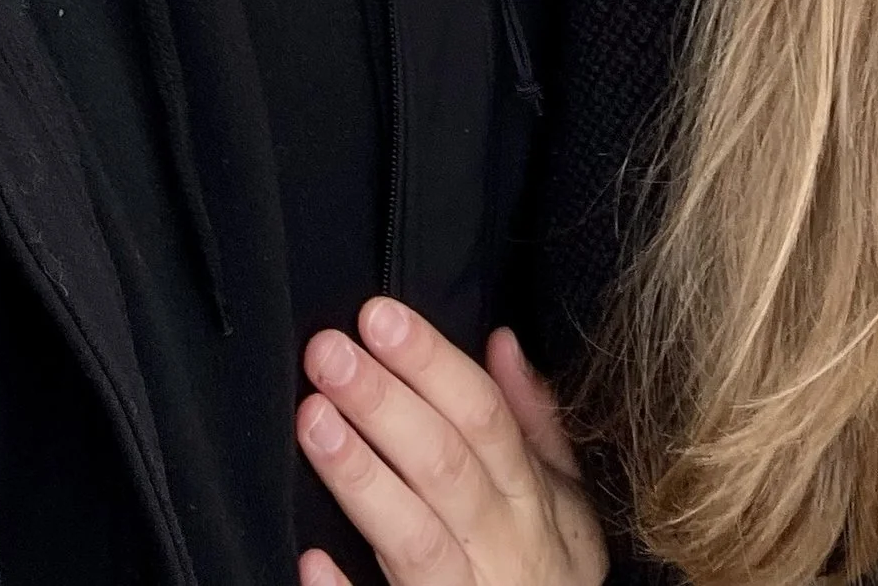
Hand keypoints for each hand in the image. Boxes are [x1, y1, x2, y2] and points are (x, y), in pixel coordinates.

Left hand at [295, 297, 607, 585]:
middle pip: (442, 465)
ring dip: (362, 477)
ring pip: (413, 537)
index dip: (430, 362)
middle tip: (328, 352)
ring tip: (312, 419)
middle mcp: (501, 544)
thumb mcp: (567, 496)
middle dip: (383, 403)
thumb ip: (533, 422)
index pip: (483, 416)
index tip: (377, 316)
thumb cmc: (555, 567)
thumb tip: (501, 340)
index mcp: (531, 497)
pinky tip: (311, 559)